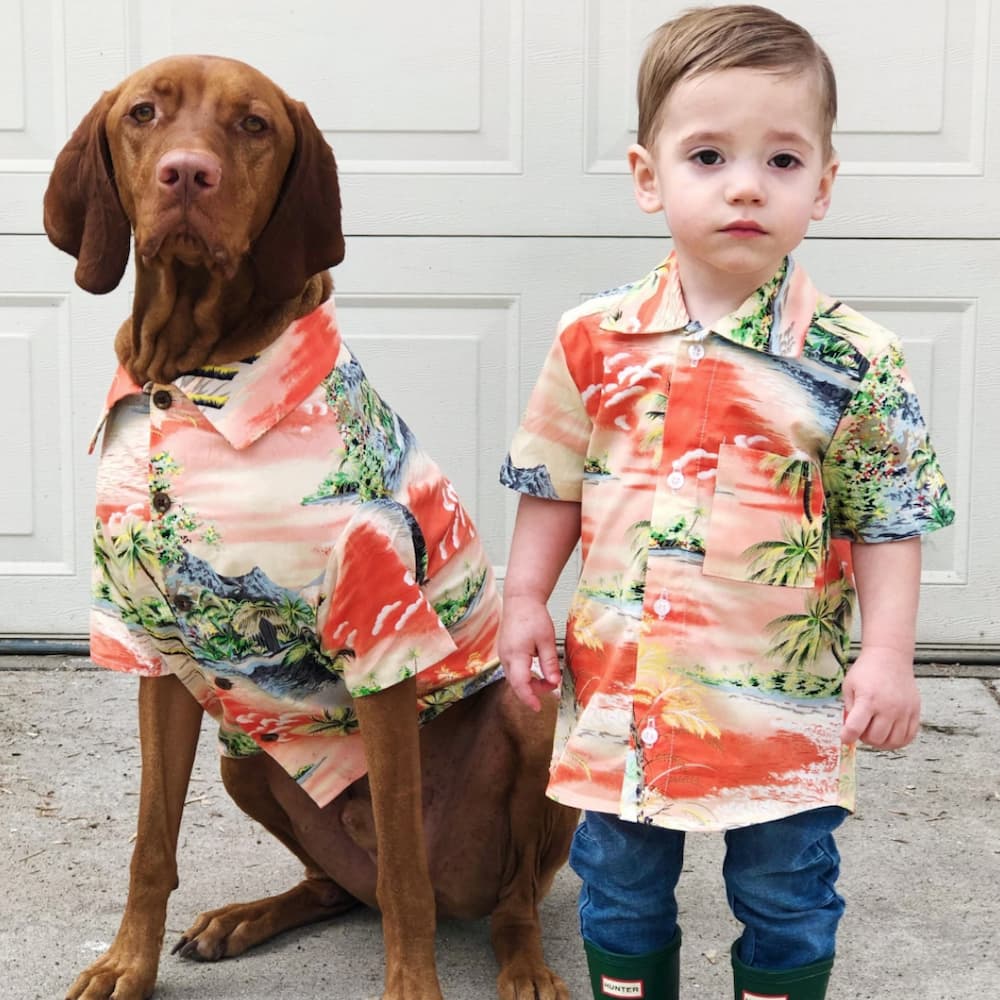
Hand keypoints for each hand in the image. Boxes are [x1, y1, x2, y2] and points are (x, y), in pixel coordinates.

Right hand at [498, 594, 561, 711]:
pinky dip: (524, 675)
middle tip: (552, 687)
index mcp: (516, 655)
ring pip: (514, 678)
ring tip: (547, 679)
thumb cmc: (533, 616)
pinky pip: (512, 670)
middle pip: (516, 684)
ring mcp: (503, 654)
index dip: (529, 698)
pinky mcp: (505, 652)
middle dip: (533, 691)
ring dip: (529, 683)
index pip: (520, 684)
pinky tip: (536, 671)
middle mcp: (505, 657)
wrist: (520, 600)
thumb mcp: (547, 640)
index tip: (538, 707)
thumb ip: (550, 663)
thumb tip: (554, 682)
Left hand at [840, 645, 920, 748]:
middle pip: (875, 739)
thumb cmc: (867, 670)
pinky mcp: (915, 712)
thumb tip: (850, 730)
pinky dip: (898, 741)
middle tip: (862, 729)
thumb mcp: (849, 686)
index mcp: (867, 699)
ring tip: (875, 731)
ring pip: (893, 742)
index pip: (855, 728)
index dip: (847, 737)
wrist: (890, 657)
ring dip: (881, 742)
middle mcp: (887, 707)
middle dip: (864, 738)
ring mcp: (903, 711)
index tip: (845, 738)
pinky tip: (890, 733)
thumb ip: (849, 709)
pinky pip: (908, 737)